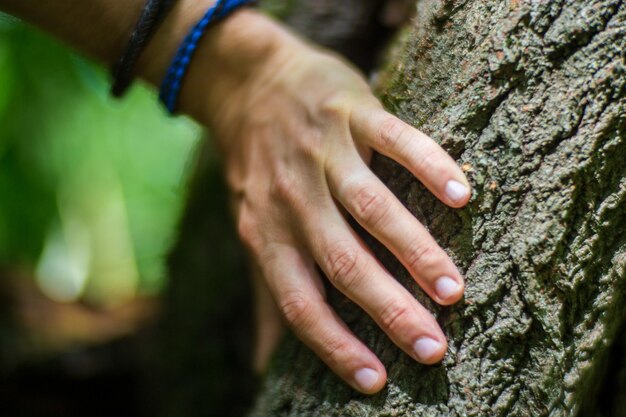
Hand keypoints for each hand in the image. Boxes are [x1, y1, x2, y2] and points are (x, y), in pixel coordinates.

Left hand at [184, 11, 471, 393]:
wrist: (252, 86)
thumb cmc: (259, 170)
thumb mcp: (251, 228)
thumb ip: (265, 291)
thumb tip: (261, 365)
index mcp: (268, 233)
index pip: (300, 302)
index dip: (335, 344)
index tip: (377, 381)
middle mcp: (293, 198)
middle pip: (343, 262)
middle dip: (389, 309)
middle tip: (435, 346)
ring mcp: (323, 153)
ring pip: (370, 208)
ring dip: (414, 250)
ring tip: (453, 289)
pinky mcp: (351, 112)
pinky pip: (394, 140)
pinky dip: (428, 166)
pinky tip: (461, 196)